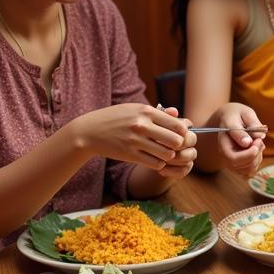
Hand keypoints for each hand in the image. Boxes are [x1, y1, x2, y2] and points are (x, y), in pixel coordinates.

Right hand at [72, 104, 196, 175]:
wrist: (90, 131)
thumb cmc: (116, 118)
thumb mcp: (135, 109)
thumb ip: (158, 113)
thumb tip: (179, 115)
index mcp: (146, 111)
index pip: (177, 124)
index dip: (183, 132)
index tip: (180, 135)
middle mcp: (142, 125)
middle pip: (175, 140)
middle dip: (178, 146)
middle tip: (175, 147)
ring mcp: (135, 141)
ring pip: (167, 154)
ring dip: (169, 156)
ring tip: (165, 154)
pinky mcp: (129, 155)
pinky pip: (154, 163)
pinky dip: (158, 164)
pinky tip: (155, 160)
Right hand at [214, 103, 264, 177]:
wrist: (229, 118)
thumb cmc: (237, 114)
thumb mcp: (244, 112)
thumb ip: (250, 124)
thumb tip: (253, 140)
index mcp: (223, 141)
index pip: (233, 158)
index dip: (249, 154)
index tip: (258, 141)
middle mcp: (225, 154)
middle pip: (241, 166)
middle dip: (256, 154)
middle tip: (259, 139)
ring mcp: (230, 161)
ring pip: (247, 170)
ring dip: (258, 158)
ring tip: (257, 143)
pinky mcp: (238, 165)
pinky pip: (250, 172)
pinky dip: (257, 163)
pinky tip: (256, 151)